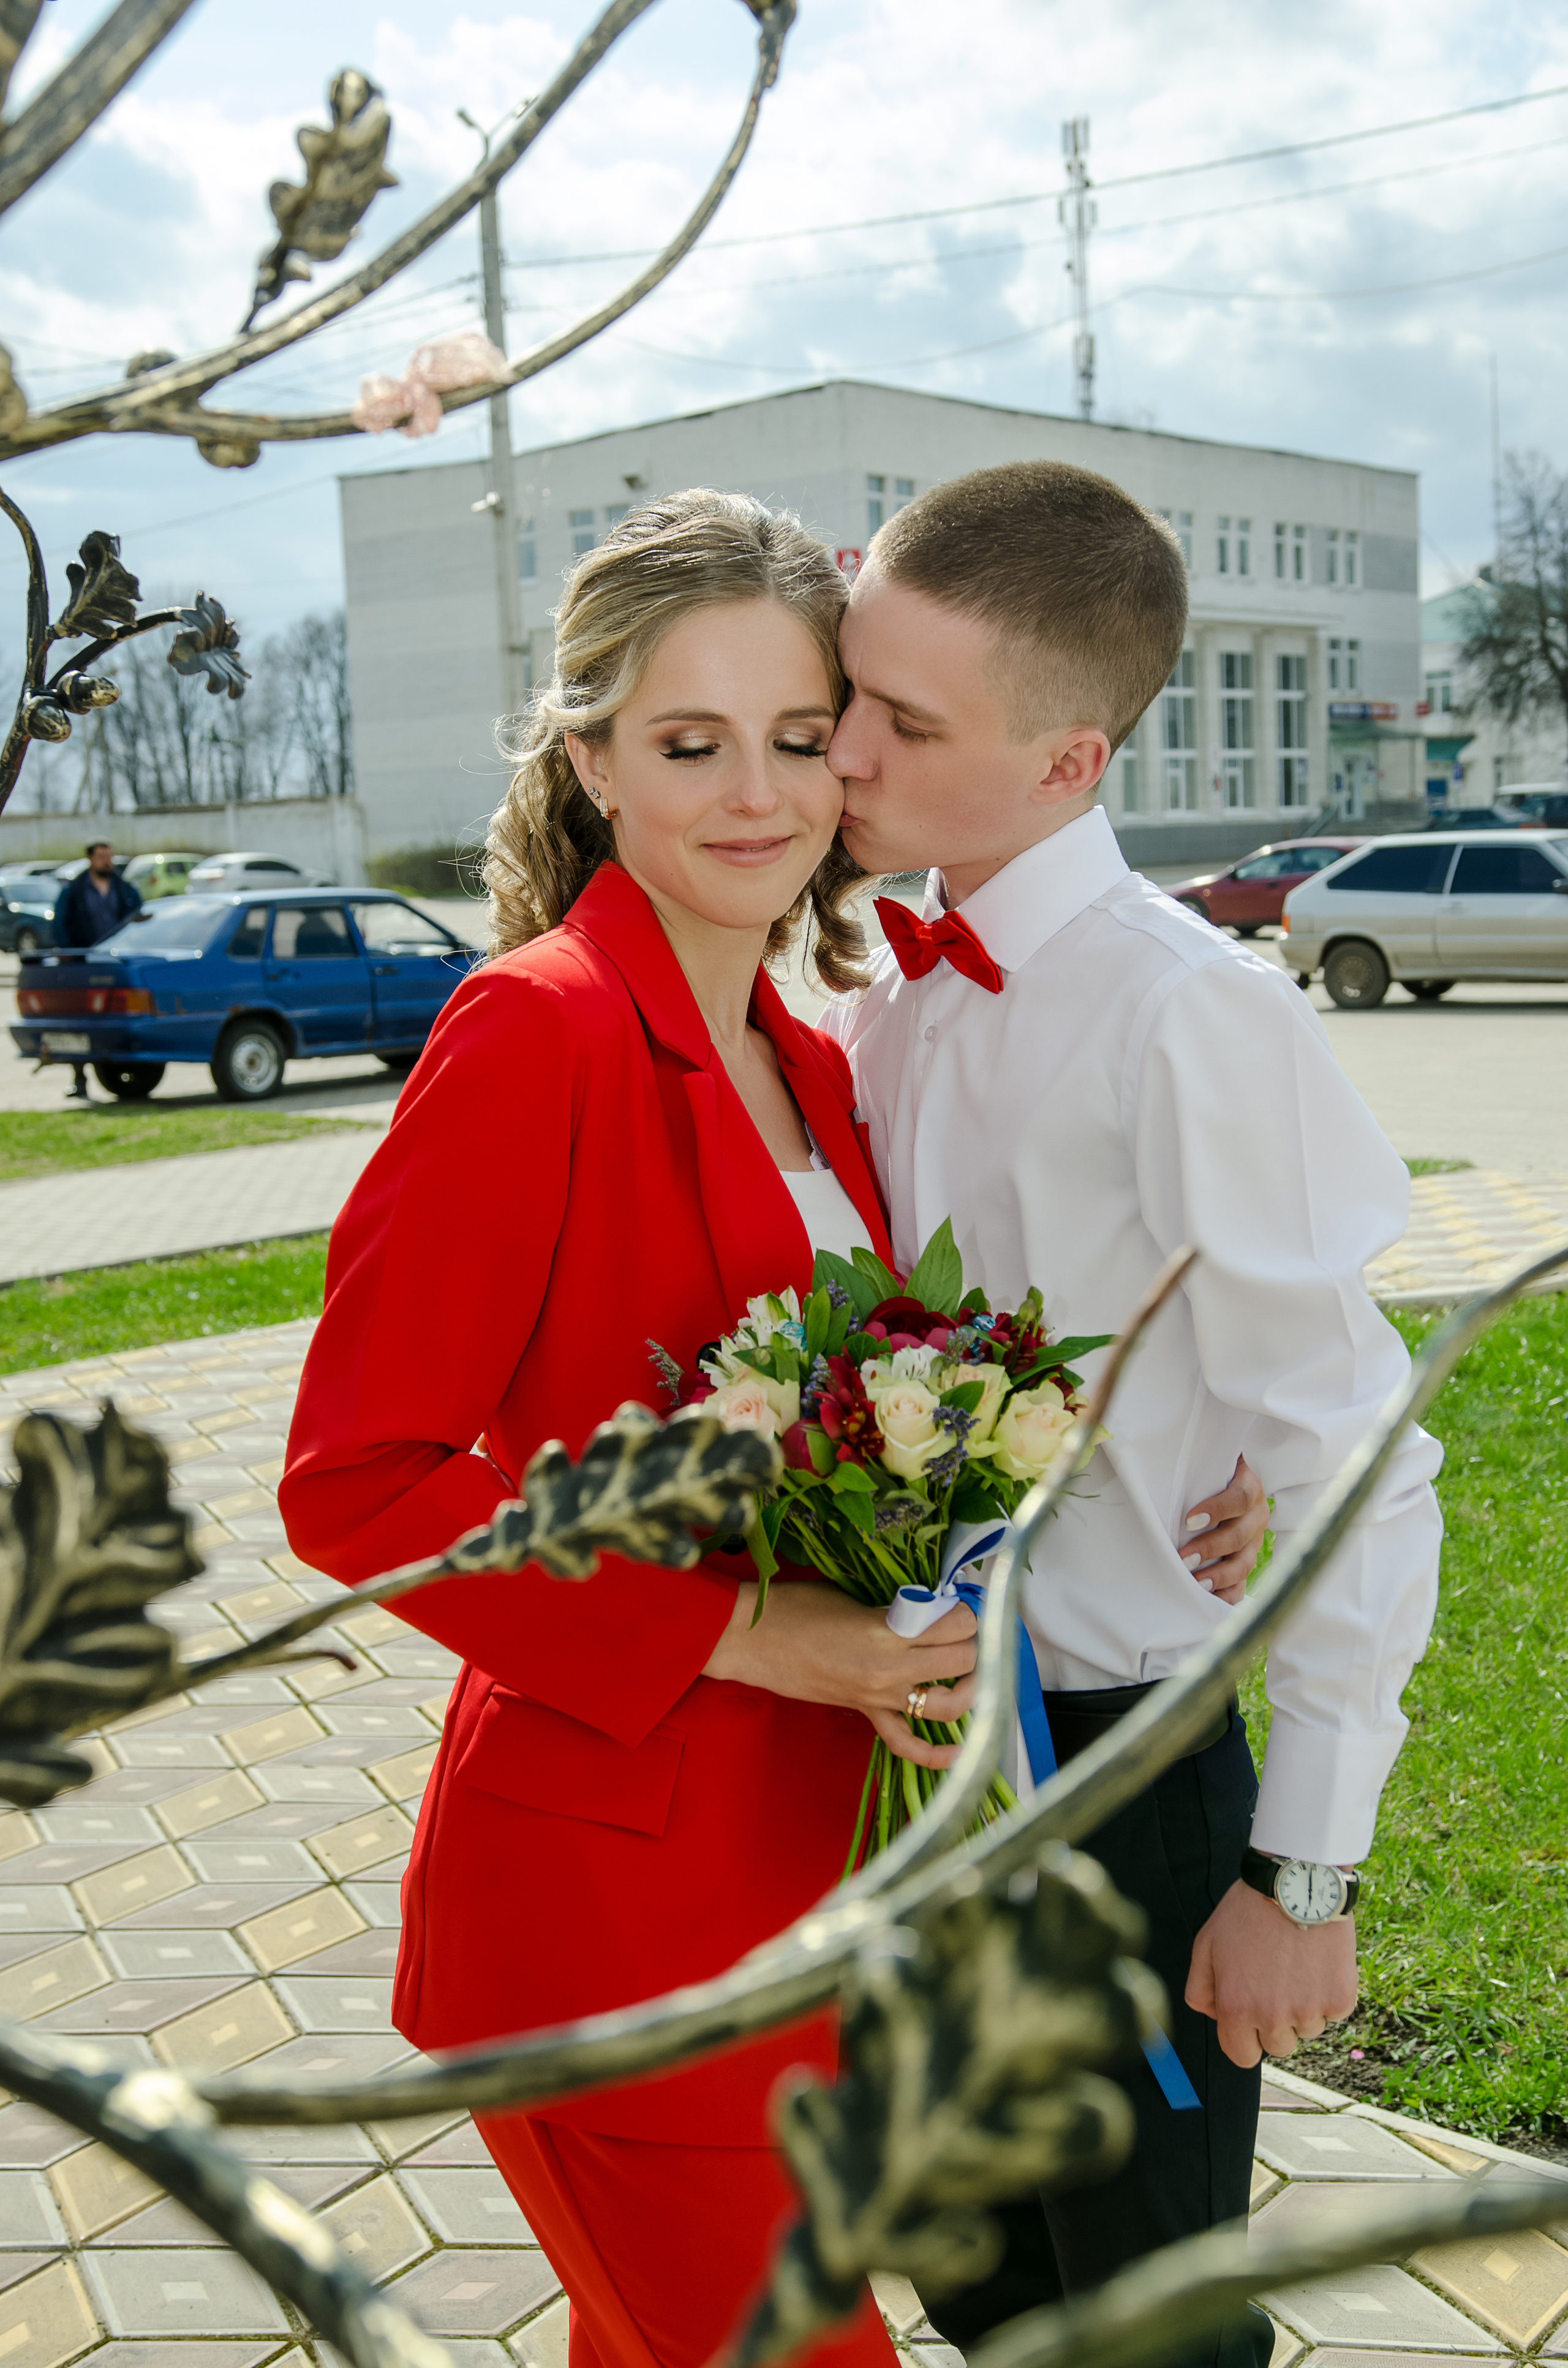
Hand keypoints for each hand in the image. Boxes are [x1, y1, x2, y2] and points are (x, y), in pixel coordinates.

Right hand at [704, 1581, 976, 1768]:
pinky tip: (959, 1752)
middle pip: (962, 1660)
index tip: (960, 1603)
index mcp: (887, 1631)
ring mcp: (879, 1697)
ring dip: (969, 1689)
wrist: (751, 1639)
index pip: (955, 1623)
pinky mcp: (866, 1713)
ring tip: (971, 1672)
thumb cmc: (795, 1607)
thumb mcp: (853, 1598)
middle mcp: (890, 1669)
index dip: (967, 1611)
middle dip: (973, 1642)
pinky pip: (906, 1743)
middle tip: (965, 1629)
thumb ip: (895, 1608)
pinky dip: (935, 1754)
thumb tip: (930, 1610)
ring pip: (947, 1705)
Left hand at [1181, 1454, 1267, 1605]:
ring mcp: (1255, 1542)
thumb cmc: (1211, 1470)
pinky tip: (1210, 1601)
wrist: (1231, 1479)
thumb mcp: (1212, 1461)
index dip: (1217, 1510)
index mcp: (1250, 1487)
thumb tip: (1161, 1459)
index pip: (1238, 1499)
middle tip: (1184, 1559)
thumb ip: (1198, 1464)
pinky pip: (1243, 1583)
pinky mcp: (1247, 1561)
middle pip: (1239, 1536)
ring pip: (1244, 1563)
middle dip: (1211, 1549)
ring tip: (1196, 1583)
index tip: (1189, 1520)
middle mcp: (1257, 1516)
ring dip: (1219, 1576)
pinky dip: (1228, 1594)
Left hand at [1186, 1878, 1357, 2065]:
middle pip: (1278, 2047)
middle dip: (1275, 2023)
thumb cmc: (1248, 1911)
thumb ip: (1201, 1988)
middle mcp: (1273, 2016)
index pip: (1241, 2056)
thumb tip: (1213, 2016)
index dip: (1245, 2040)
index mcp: (1236, 2008)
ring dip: (1303, 2007)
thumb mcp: (1207, 1943)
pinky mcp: (1340, 1999)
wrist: (1297, 1882)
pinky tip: (1317, 1963)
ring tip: (1296, 1966)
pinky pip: (1333, 2012)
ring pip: (1308, 2030)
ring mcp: (1309, 2010)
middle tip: (1275, 1983)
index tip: (1251, 2022)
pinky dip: (1328, 1993)